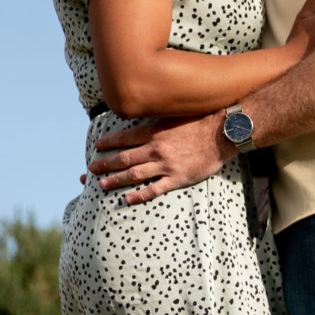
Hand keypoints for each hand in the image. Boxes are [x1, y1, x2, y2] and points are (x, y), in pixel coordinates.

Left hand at [90, 114, 230, 201]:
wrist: (223, 133)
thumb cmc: (201, 121)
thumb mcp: (175, 115)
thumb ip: (158, 120)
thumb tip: (145, 119)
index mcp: (154, 132)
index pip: (124, 138)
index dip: (108, 143)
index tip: (97, 146)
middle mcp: (155, 149)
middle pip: (124, 158)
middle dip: (105, 164)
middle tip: (91, 170)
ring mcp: (165, 165)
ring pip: (134, 174)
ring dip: (116, 180)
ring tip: (102, 185)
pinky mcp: (177, 178)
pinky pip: (154, 189)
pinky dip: (139, 195)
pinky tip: (127, 199)